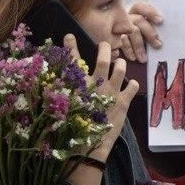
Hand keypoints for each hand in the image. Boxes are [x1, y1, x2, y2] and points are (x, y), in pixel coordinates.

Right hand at [65, 35, 137, 161]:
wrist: (85, 149)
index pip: (73, 61)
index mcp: (77, 85)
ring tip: (120, 63)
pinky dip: (132, 84)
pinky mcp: (123, 102)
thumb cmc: (68, 132)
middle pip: (103, 58)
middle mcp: (95, 84)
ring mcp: (111, 92)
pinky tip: (131, 85)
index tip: (69, 36)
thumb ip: (60, 94)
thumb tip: (52, 86)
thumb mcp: (60, 109)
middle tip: (105, 45)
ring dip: (121, 63)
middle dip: (105, 48)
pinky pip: (133, 86)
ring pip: (121, 68)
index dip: (71, 47)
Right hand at [117, 1, 162, 64]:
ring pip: (130, 33)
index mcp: (134, 11)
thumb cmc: (139, 32)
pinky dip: (128, 50)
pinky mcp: (113, 38)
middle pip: (138, 21)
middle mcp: (126, 17)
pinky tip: (133, 58)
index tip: (160, 21)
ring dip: (139, 46)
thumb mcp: (145, 25)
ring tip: (145, 58)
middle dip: (150, 33)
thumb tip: (162, 37)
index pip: (141, 6)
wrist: (115, 41)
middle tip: (158, 45)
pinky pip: (120, 43)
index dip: (150, 12)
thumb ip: (152, 26)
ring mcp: (118, 27)